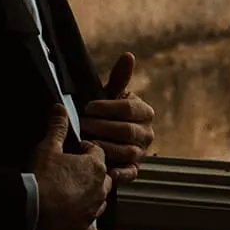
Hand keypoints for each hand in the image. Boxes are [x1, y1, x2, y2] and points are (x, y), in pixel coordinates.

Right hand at [30, 105, 110, 229]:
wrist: (31, 208)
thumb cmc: (42, 176)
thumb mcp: (48, 147)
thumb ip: (57, 127)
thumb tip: (60, 109)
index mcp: (95, 166)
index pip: (98, 152)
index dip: (87, 149)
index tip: (77, 150)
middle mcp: (100, 188)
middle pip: (104, 177)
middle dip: (93, 174)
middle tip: (76, 172)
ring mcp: (93, 210)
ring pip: (101, 201)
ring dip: (92, 196)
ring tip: (75, 193)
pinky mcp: (84, 227)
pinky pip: (92, 227)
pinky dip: (88, 223)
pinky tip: (79, 220)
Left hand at [81, 52, 155, 185]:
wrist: (101, 135)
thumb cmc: (105, 112)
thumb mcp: (110, 95)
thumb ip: (119, 77)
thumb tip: (128, 56)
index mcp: (145, 112)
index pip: (129, 109)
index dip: (107, 108)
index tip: (87, 107)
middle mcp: (147, 133)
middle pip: (127, 131)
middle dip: (102, 127)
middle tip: (82, 125)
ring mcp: (141, 152)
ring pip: (127, 152)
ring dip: (105, 147)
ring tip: (85, 142)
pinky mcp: (133, 170)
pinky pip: (129, 174)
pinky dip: (119, 173)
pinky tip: (104, 169)